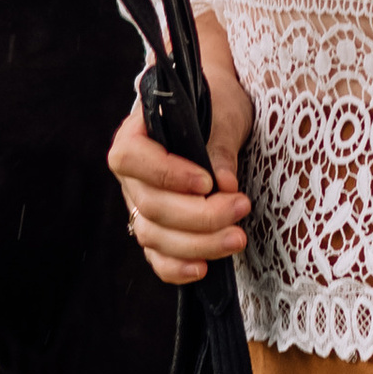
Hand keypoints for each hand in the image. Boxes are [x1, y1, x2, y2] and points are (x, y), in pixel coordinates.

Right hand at [107, 10, 253, 284]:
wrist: (218, 110)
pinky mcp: (157, 228)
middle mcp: (131, 174)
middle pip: (150, 205)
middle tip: (241, 208)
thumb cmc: (216, 105)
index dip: (166, 175)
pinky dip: (177, 267)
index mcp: (135, 134)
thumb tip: (225, 184)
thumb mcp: (223, 113)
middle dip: (198, 216)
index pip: (131, 158)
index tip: (207, 181)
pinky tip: (204, 268)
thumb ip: (219, 146)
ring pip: (154, 235)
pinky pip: (157, 257)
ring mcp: (140, 204)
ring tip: (238, 237)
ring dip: (197, 243)